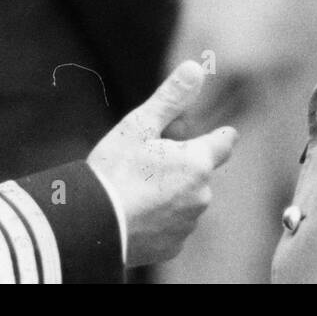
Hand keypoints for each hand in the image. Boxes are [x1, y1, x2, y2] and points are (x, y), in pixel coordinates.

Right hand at [87, 60, 237, 267]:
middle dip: (181, 163)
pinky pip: (172, 225)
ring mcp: (188, 224)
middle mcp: (201, 195)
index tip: (212, 133)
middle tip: (147, 158)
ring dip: (170, 191)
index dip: (217, 135)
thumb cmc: (115, 171)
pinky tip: (135, 211)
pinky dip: (159, 217)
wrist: (92, 226)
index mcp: (198, 162)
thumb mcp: (140, 125)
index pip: (224, 142)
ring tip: (135, 187)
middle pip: (199, 170)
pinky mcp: (172, 247)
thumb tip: (196, 68)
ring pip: (186, 198)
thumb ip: (171, 98)